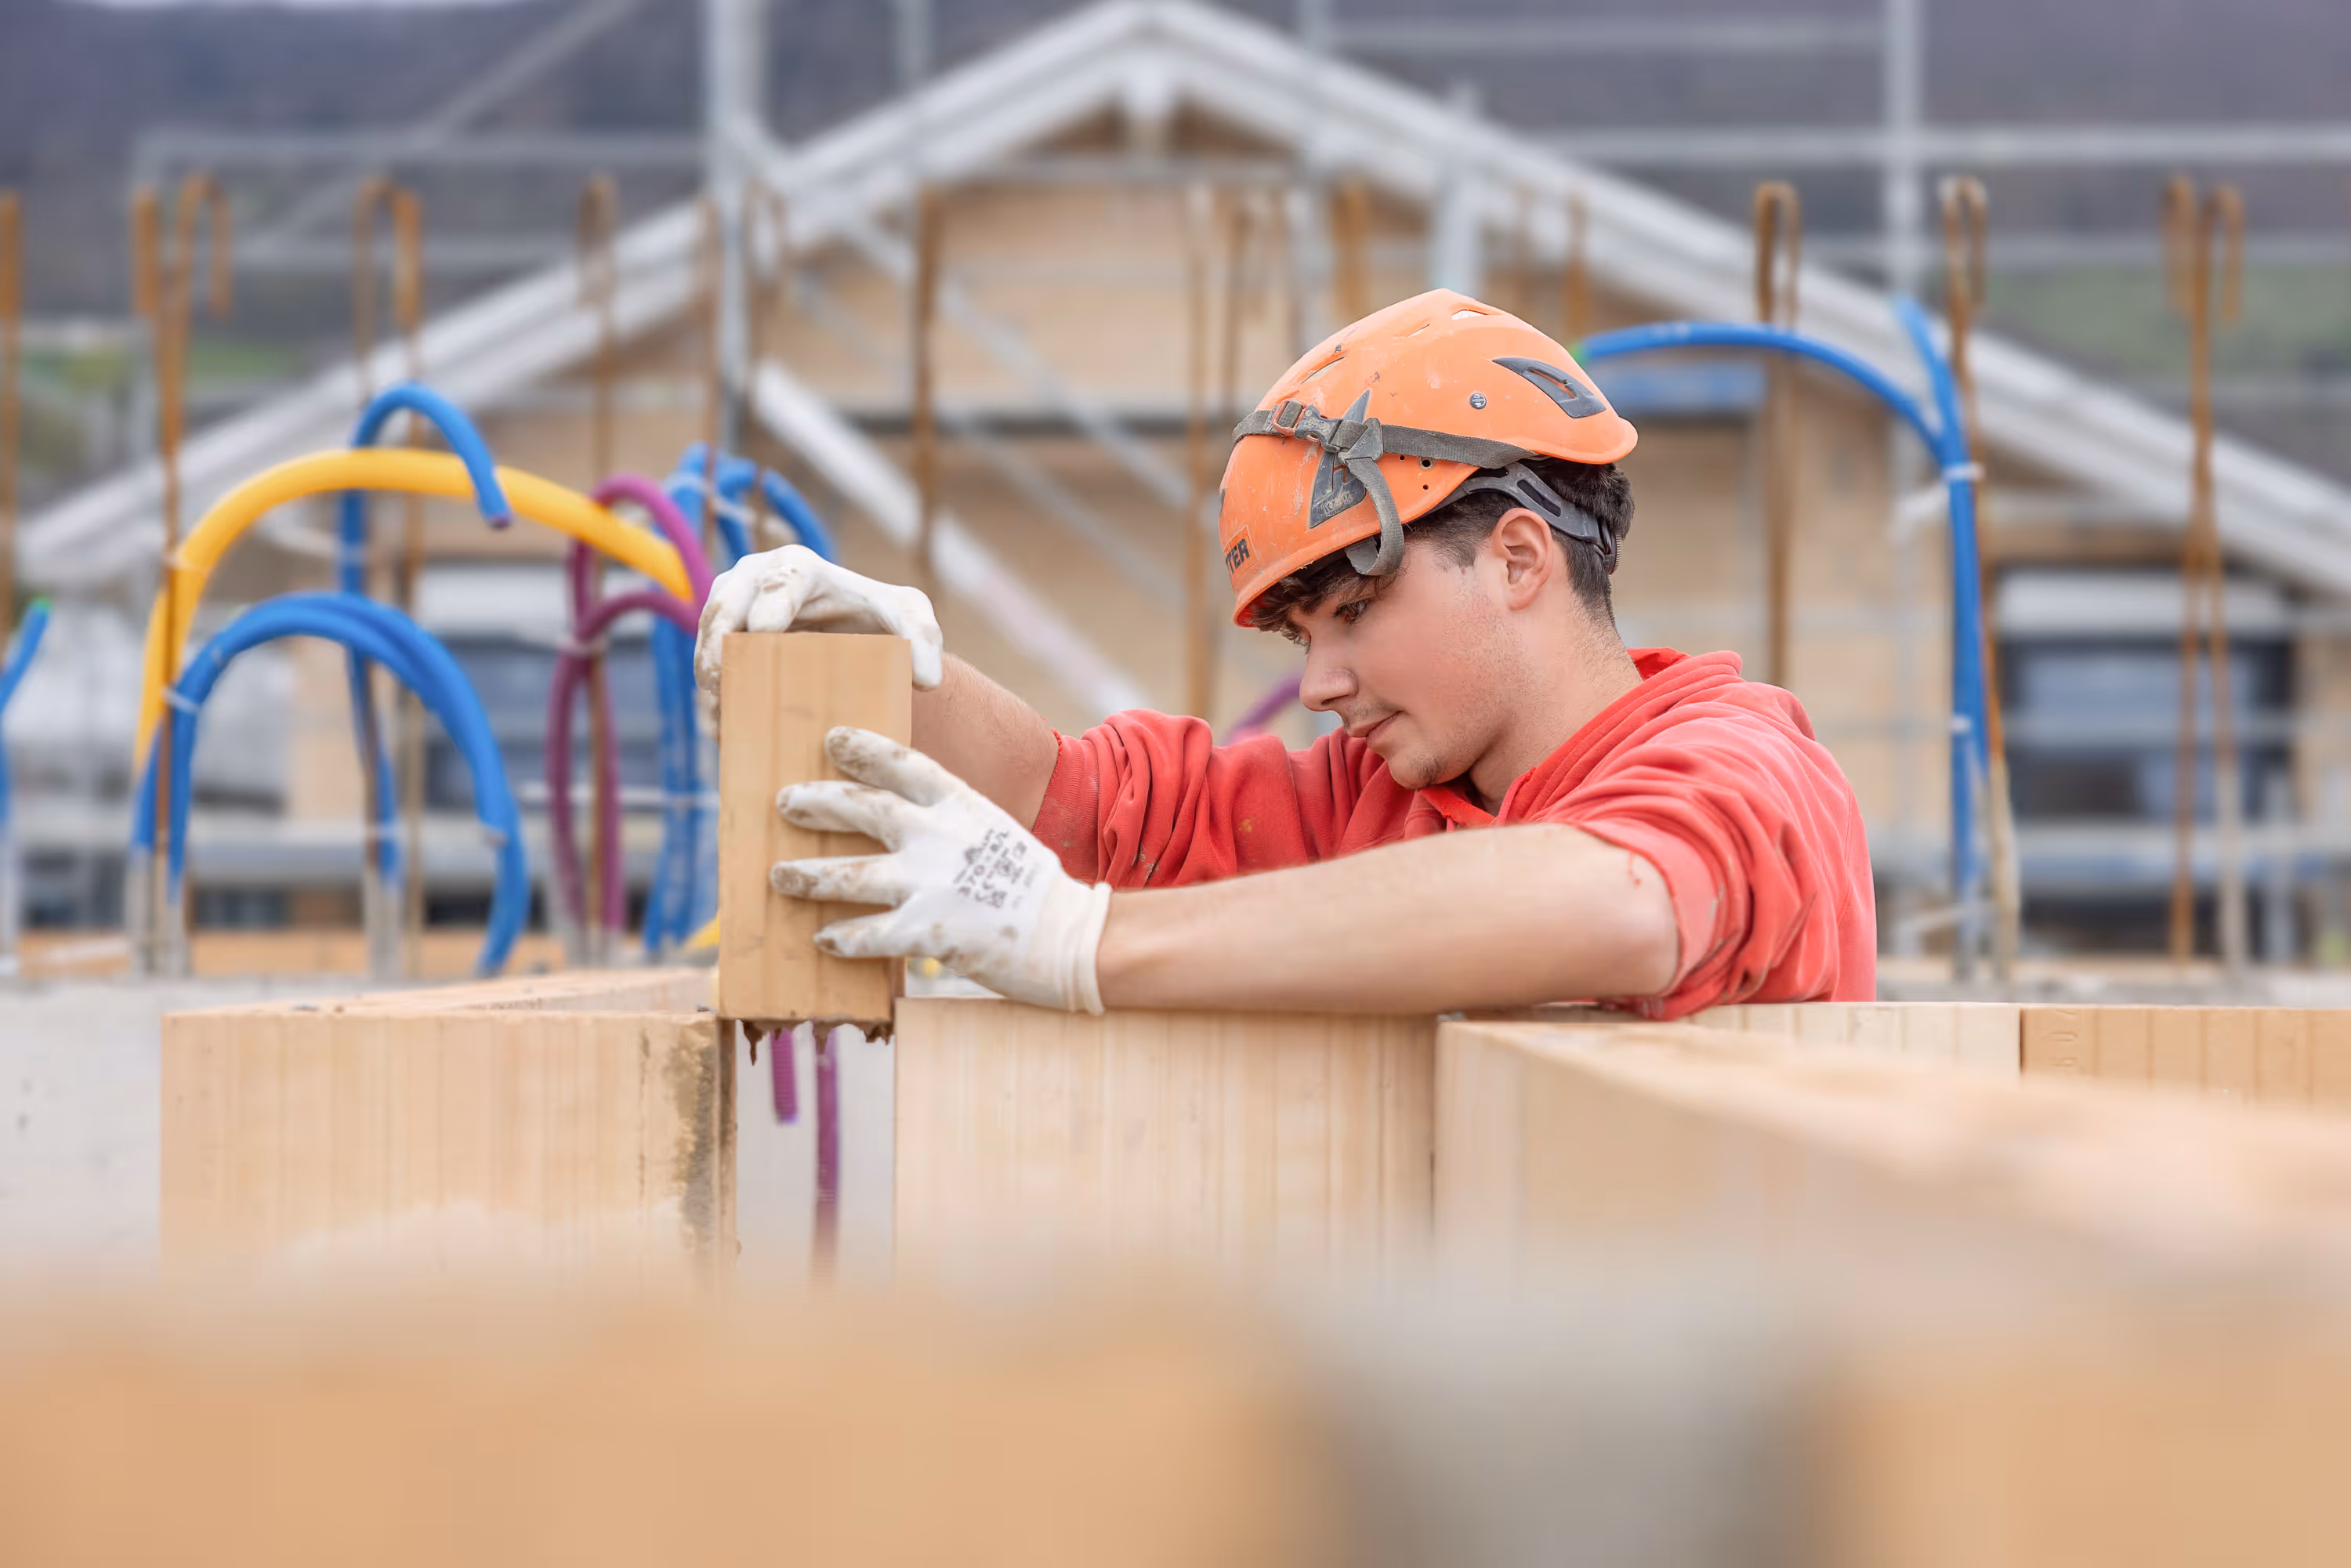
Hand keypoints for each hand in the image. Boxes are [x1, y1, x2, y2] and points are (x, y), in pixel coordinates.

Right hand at [694, 545, 944, 734]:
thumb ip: (924, 639)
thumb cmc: (880, 622)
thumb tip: (927, 679)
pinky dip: (710, 697)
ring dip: (708, 676)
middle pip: (724, 606)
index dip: (768, 603)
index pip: (778, 581)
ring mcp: (728, 610)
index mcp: (795, 568)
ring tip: (721, 716)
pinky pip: (703, 666)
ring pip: (706, 638)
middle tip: (724, 684)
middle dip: (721, 643)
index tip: (766, 633)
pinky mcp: (718, 643)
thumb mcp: (910, 622)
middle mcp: (751, 580)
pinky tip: (722, 730)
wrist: (854, 643)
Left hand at [769, 727, 1111, 1013]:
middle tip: (785, 801)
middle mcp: (940, 837)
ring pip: (850, 875)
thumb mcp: (997, 836)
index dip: (864, 749)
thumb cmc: (1037, 890)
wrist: (1074, 937)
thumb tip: (905, 828)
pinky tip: (822, 939)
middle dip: (818, 802)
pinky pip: (868, 934)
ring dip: (809, 876)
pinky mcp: (927, 932)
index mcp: (962, 806)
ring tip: (780, 876)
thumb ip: (952, 827)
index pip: (904, 764)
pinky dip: (841, 937)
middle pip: (863, 808)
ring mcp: (931, 884)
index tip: (832, 739)